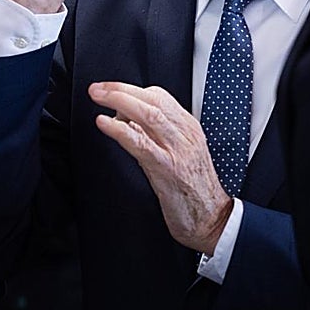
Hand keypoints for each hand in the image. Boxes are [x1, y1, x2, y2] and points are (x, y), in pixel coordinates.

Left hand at [91, 81, 232, 254]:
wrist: (213, 220)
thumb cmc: (194, 190)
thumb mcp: (179, 153)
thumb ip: (156, 135)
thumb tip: (127, 120)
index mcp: (188, 127)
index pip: (159, 95)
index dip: (130, 89)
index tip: (109, 89)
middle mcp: (185, 134)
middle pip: (152, 98)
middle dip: (120, 89)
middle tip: (96, 89)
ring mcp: (177, 150)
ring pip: (148, 113)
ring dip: (118, 101)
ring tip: (97, 97)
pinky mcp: (167, 169)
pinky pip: (141, 143)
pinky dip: (119, 130)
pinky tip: (104, 124)